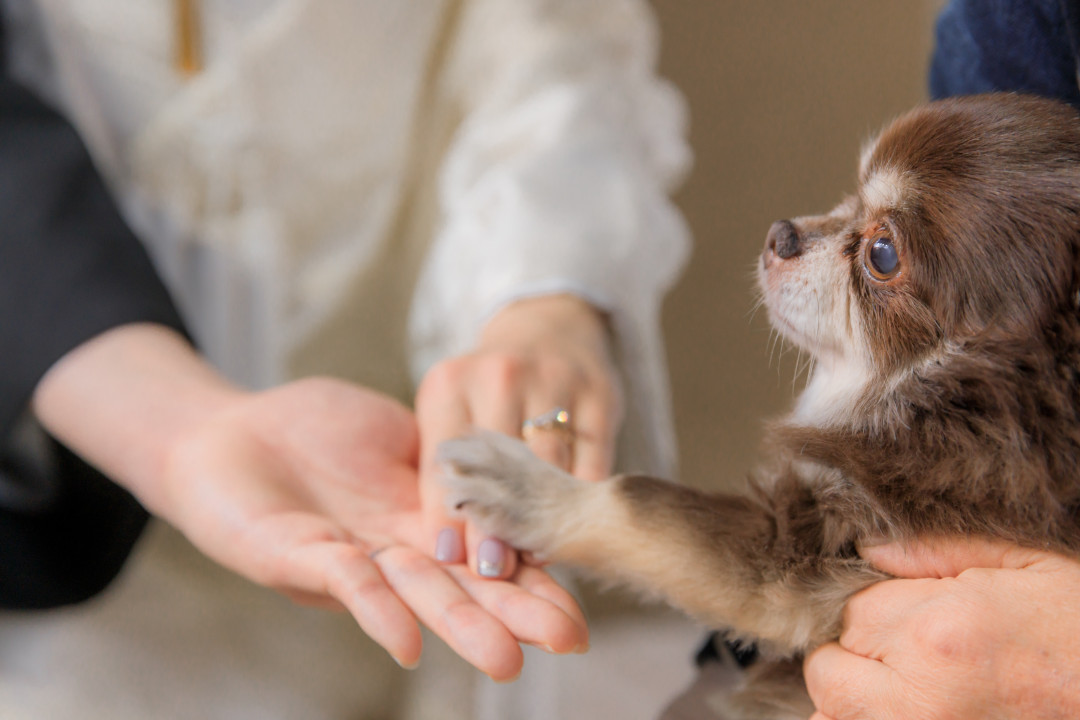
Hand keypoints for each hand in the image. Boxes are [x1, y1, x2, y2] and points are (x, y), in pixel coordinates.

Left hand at [33, 325, 587, 679]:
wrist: (225, 433)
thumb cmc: (309, 429)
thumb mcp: (399, 436)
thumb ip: (447, 459)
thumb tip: (510, 459)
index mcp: (421, 522)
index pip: (487, 553)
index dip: (535, 575)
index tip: (586, 592)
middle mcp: (393, 551)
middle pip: (462, 587)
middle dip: (514, 614)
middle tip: (570, 642)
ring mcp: (350, 556)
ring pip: (413, 595)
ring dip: (458, 628)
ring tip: (508, 660)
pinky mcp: (299, 552)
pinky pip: (345, 582)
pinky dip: (377, 611)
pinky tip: (407, 642)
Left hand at [415, 294, 622, 578]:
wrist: (549, 325)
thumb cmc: (488, 390)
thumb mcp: (453, 410)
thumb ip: (444, 470)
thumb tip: (444, 551)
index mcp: (450, 382)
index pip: (444, 459)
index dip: (446, 512)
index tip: (447, 559)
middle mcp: (500, 375)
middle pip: (496, 466)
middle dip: (493, 523)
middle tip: (491, 571)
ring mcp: (554, 379)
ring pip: (549, 462)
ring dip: (542, 515)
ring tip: (532, 558)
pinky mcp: (598, 391)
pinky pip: (593, 456)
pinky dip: (584, 494)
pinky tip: (576, 526)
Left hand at [804, 536, 1079, 718]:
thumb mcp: (1028, 567)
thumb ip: (935, 553)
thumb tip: (868, 550)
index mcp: (940, 631)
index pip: (851, 611)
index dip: (875, 610)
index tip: (909, 615)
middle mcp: (919, 695)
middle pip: (829, 667)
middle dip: (854, 655)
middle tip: (907, 653)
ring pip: (836, 712)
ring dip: (857, 696)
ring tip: (911, 686)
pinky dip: (869, 719)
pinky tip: (917, 705)